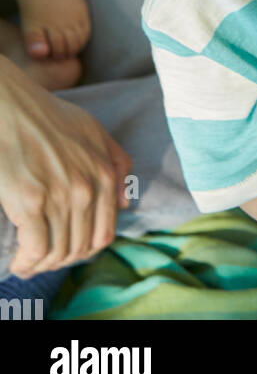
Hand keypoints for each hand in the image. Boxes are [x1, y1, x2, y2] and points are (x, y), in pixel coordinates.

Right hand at [0, 56, 131, 275]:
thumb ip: (117, 163)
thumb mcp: (94, 132)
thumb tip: (125, 203)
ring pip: (57, 252)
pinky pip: (35, 249)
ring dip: (42, 266)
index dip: (84, 251)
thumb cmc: (49, 117)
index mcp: (105, 174)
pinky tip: (18, 263)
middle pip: (79, 248)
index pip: (104, 234)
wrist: (13, 108)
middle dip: (61, 261)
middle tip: (45, 261)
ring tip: (29, 264)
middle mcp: (87, 188)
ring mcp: (60, 196)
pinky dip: (26, 263)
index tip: (68, 252)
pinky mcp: (31, 202)